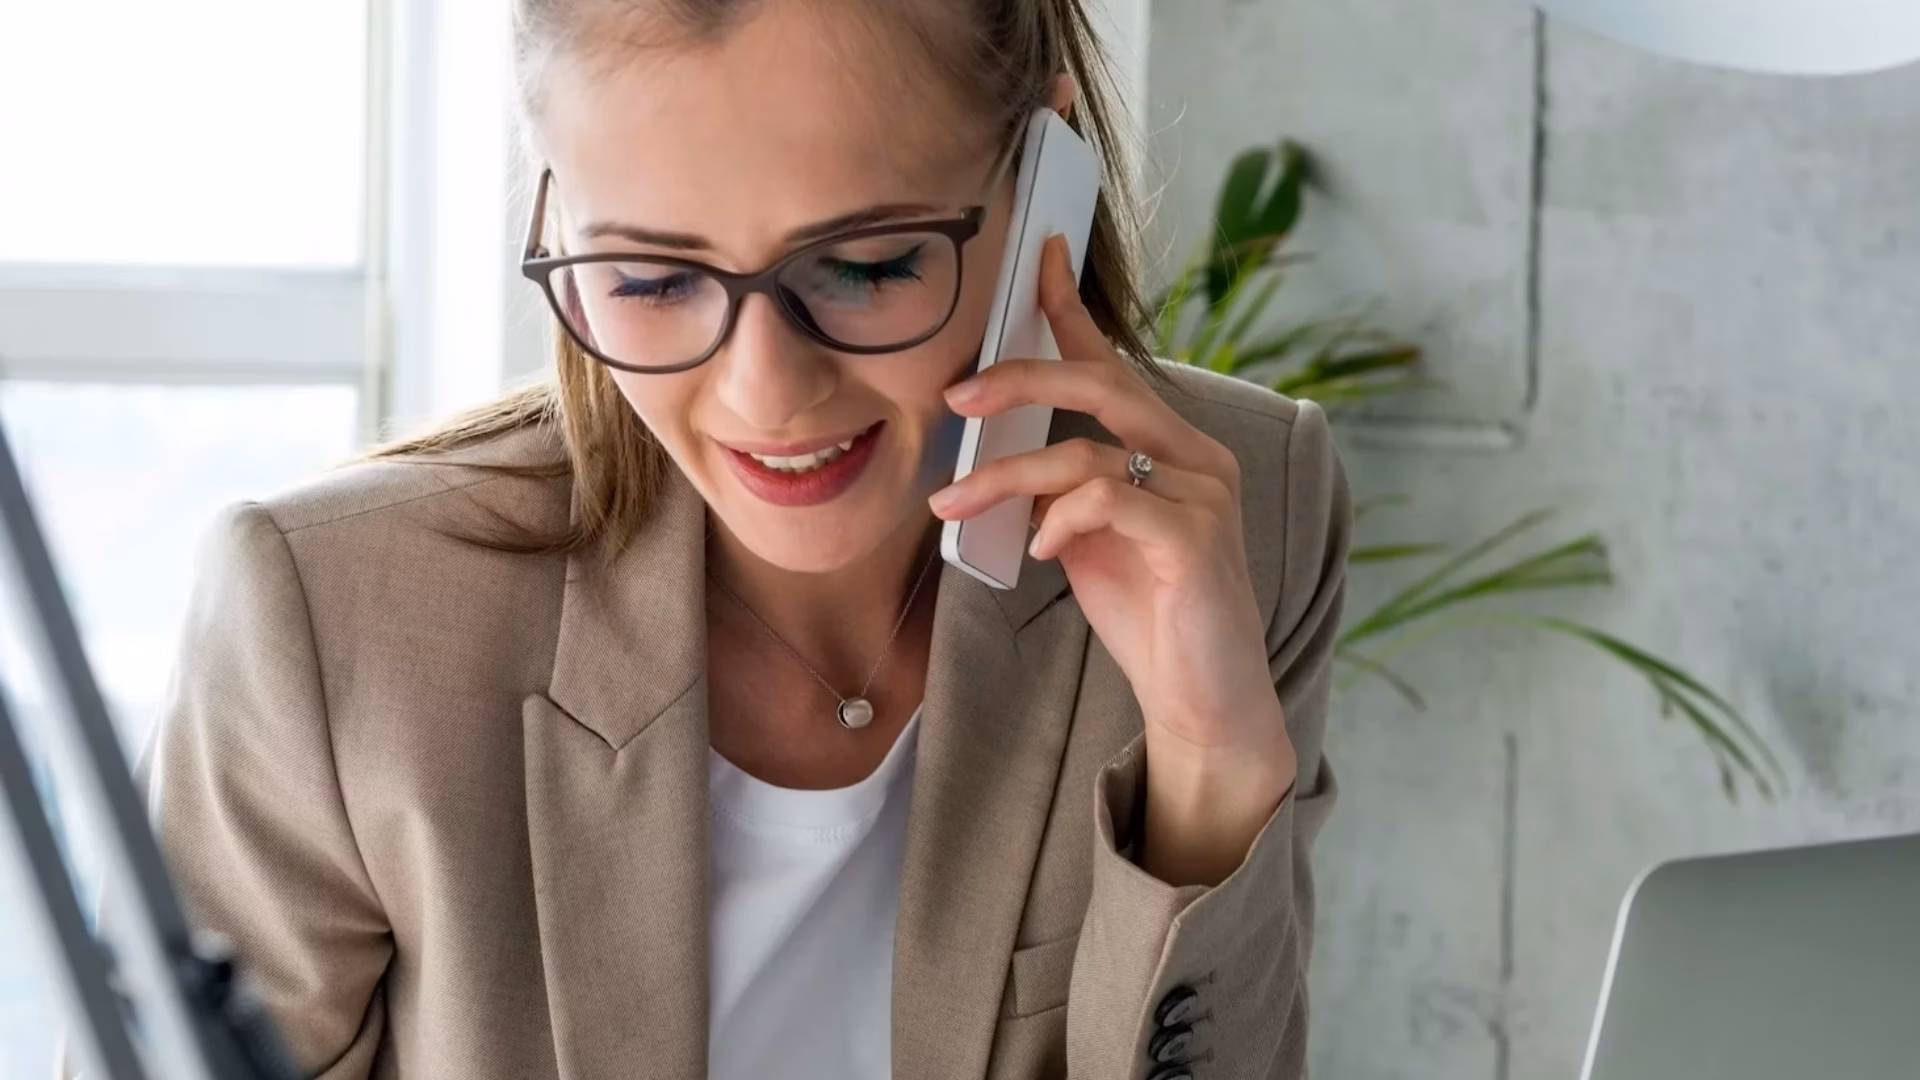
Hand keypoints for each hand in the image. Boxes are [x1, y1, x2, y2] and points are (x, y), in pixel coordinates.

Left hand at [928, 235, 1295, 790]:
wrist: (1204, 702)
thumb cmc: (1151, 620)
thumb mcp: (1089, 543)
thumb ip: (1062, 493)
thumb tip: (1003, 465)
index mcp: (1174, 449)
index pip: (1115, 365)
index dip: (1072, 310)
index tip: (1037, 257)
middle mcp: (1198, 458)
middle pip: (1104, 384)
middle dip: (1021, 377)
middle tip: (956, 396)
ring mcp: (1204, 496)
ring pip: (1087, 453)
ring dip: (1006, 475)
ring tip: (953, 502)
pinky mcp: (1195, 541)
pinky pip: (1110, 501)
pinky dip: (1060, 520)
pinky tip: (1038, 553)